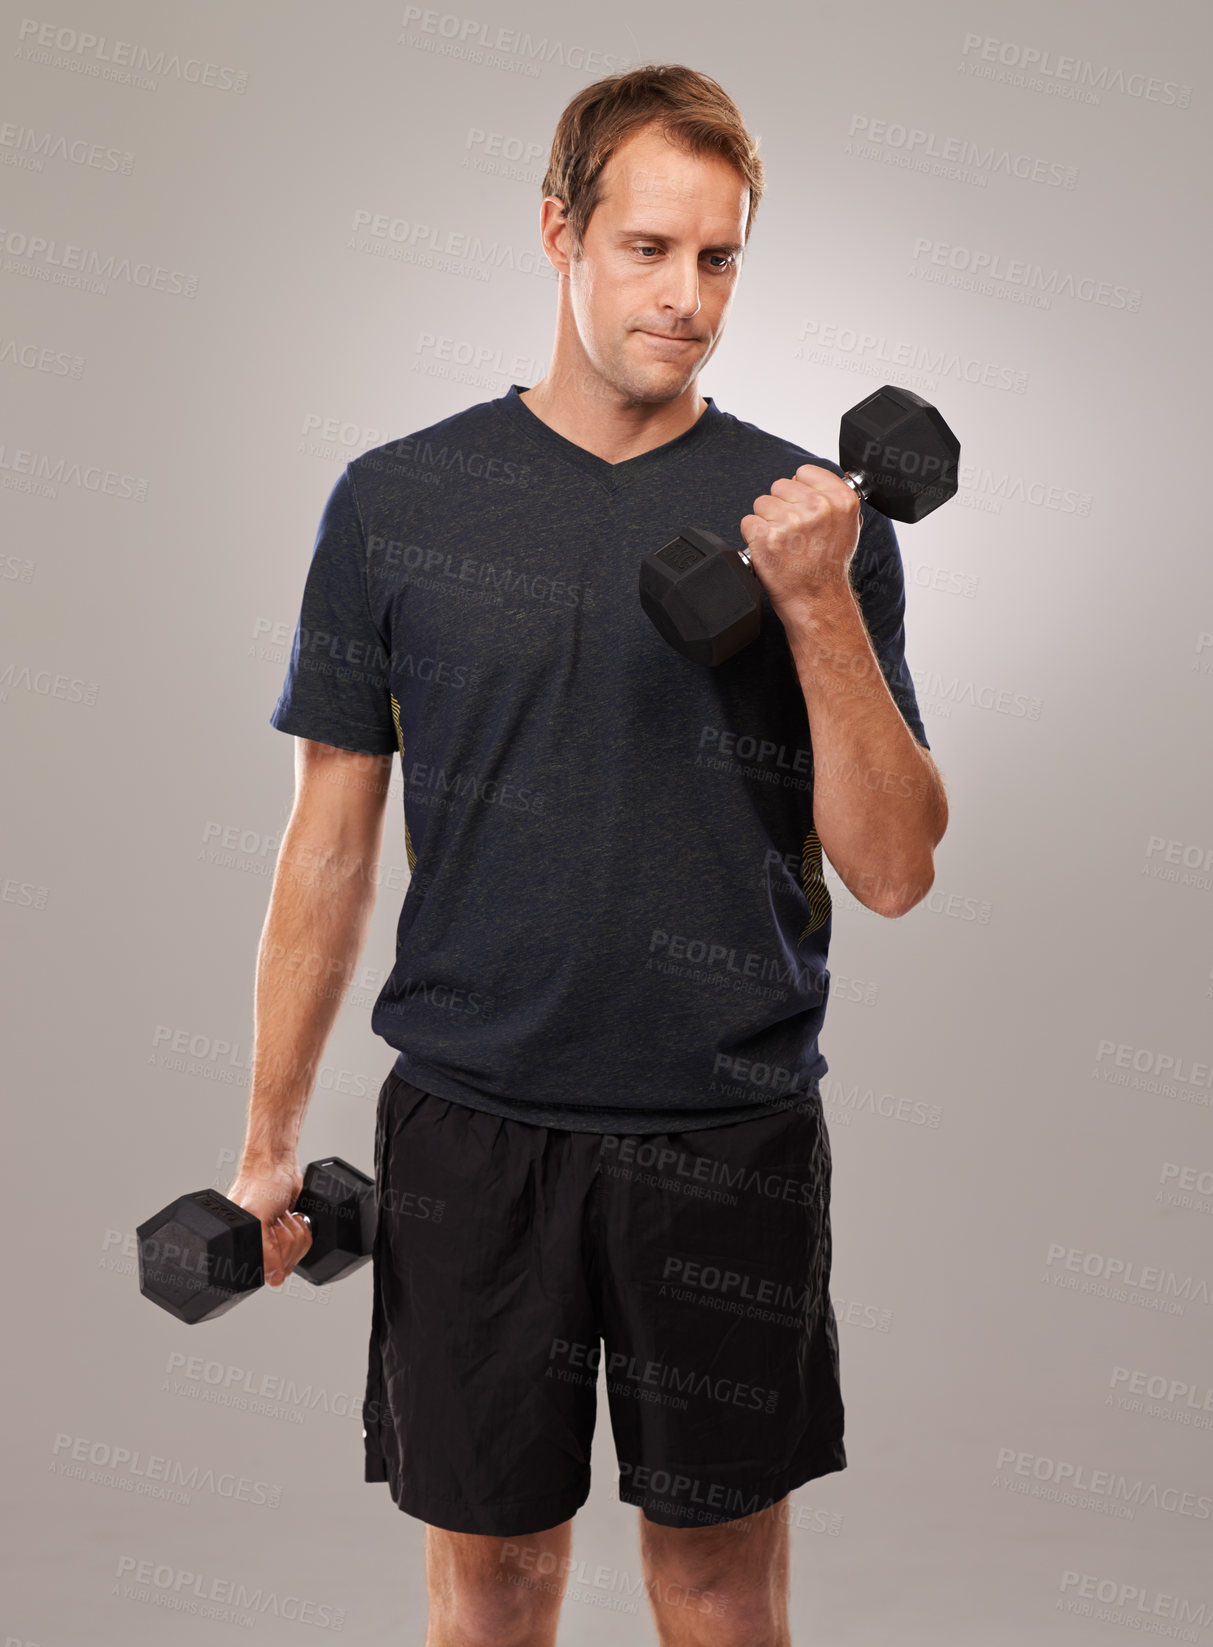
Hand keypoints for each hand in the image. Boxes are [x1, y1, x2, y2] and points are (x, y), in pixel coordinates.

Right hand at [226, 1158, 312, 1287]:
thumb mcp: (257, 1218)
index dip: (273, 1256)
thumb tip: (274, 1277)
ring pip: (294, 1255)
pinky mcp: (287, 1233)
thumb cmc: (258, 1184)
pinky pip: (302, 1245)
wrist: (277, 1165)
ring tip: (280, 1215)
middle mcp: (255, 1248)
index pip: (263, 1272)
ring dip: (293, 1231)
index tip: (271, 1236)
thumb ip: (265, 1250)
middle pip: (282, 1265)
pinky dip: (302, 1229)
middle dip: (285, 1239)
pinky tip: (291, 1217)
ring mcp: (273, 1242)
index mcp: (239, 1247)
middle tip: (274, 1220)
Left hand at [739, 463, 861, 623]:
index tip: (801, 509)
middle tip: (793, 533)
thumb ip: (833, 497)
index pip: (803, 472)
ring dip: (766, 521)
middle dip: (781, 506)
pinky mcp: (766, 537)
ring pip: (761, 503)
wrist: (817, 599)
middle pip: (779, 486)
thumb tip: (809, 479)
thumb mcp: (848, 525)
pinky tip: (770, 550)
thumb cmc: (829, 566)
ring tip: (783, 542)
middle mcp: (817, 507)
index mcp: (841, 499)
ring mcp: (790, 522)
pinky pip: (748, 522)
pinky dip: (753, 537)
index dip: (798, 491)